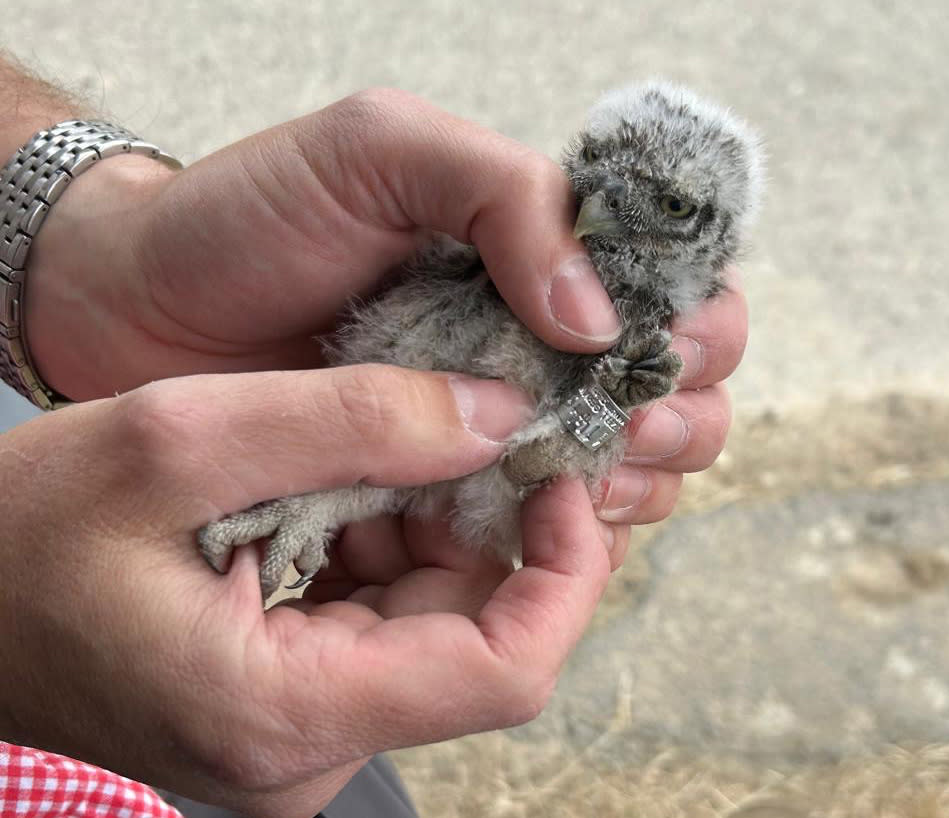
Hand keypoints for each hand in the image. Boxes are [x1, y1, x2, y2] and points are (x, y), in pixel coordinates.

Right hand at [0, 365, 619, 817]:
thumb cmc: (19, 533)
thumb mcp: (176, 440)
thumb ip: (351, 419)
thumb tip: (502, 413)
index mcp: (283, 713)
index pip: (508, 669)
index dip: (566, 568)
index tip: (560, 473)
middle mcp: (306, 752)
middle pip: (481, 639)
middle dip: (498, 527)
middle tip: (479, 424)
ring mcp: (301, 735)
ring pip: (440, 623)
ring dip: (440, 527)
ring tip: (398, 442)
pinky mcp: (293, 705)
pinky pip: (390, 622)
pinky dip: (396, 544)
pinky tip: (357, 482)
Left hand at [19, 87, 748, 537]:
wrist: (140, 310)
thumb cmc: (256, 217)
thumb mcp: (386, 151)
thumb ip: (511, 198)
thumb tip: (603, 322)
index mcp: (549, 257)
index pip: (685, 296)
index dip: (696, 330)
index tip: (647, 355)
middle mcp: (546, 345)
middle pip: (686, 395)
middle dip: (674, 414)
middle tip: (612, 422)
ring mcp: (507, 426)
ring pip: (641, 472)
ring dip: (633, 480)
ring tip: (568, 474)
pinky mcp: (456, 495)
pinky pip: (557, 530)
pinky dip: (570, 534)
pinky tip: (533, 521)